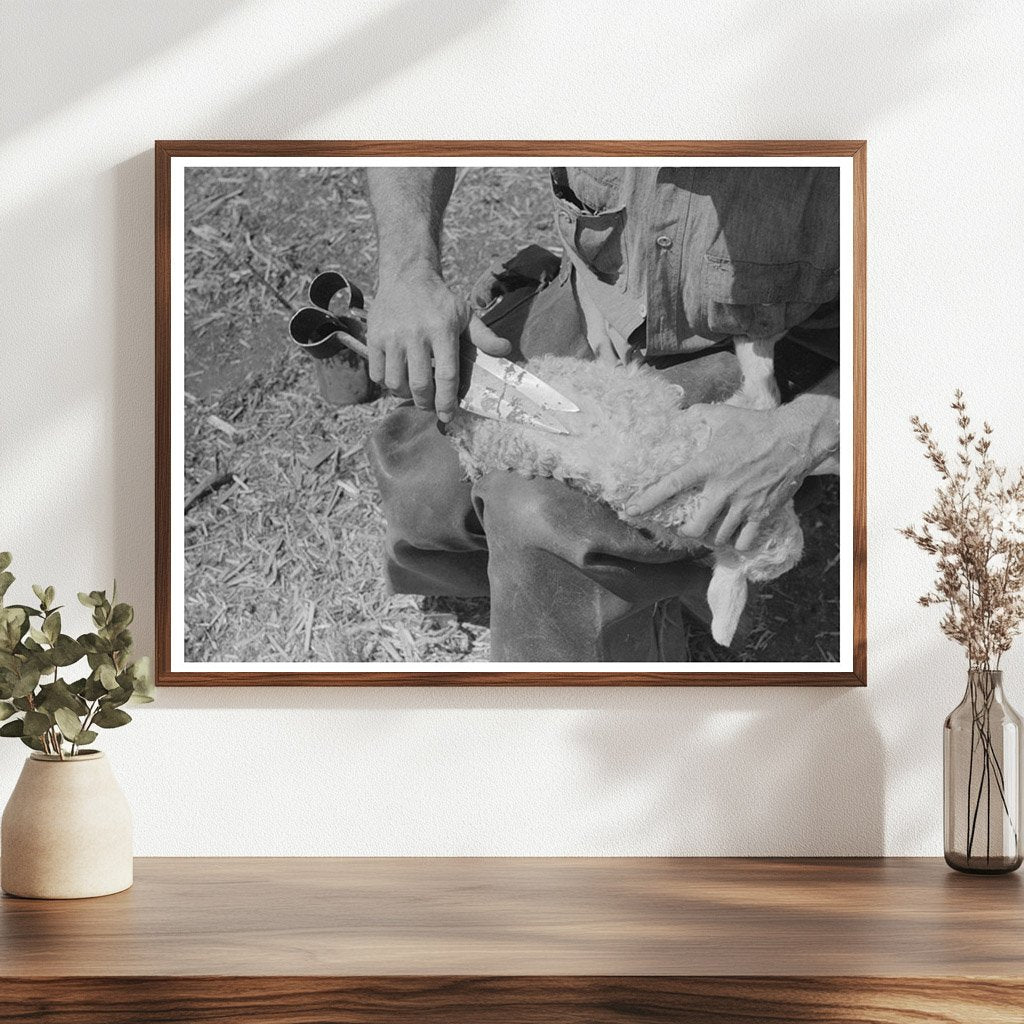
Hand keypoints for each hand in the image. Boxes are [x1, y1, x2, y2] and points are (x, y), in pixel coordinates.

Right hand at [367, 269, 510, 421]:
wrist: (406, 276)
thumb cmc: (439, 302)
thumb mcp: (465, 314)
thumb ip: (484, 336)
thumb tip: (506, 350)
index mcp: (442, 330)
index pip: (446, 375)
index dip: (447, 400)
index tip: (448, 415)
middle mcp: (415, 334)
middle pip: (420, 384)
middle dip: (427, 403)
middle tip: (431, 407)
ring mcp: (391, 337)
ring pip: (396, 383)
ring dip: (406, 395)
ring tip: (415, 392)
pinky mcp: (373, 338)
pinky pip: (378, 374)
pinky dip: (387, 384)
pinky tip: (398, 378)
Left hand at [625, 404, 814, 549]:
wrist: (795, 437)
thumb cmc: (755, 425)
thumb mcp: (722, 414)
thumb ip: (697, 415)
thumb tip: (680, 412)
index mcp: (708, 464)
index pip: (671, 484)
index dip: (648, 499)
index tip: (631, 510)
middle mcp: (722, 488)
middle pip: (695, 526)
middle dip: (687, 532)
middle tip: (687, 528)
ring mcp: (743, 503)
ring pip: (718, 537)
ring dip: (711, 538)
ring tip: (711, 532)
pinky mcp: (762, 512)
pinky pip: (745, 540)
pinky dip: (737, 544)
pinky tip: (735, 539)